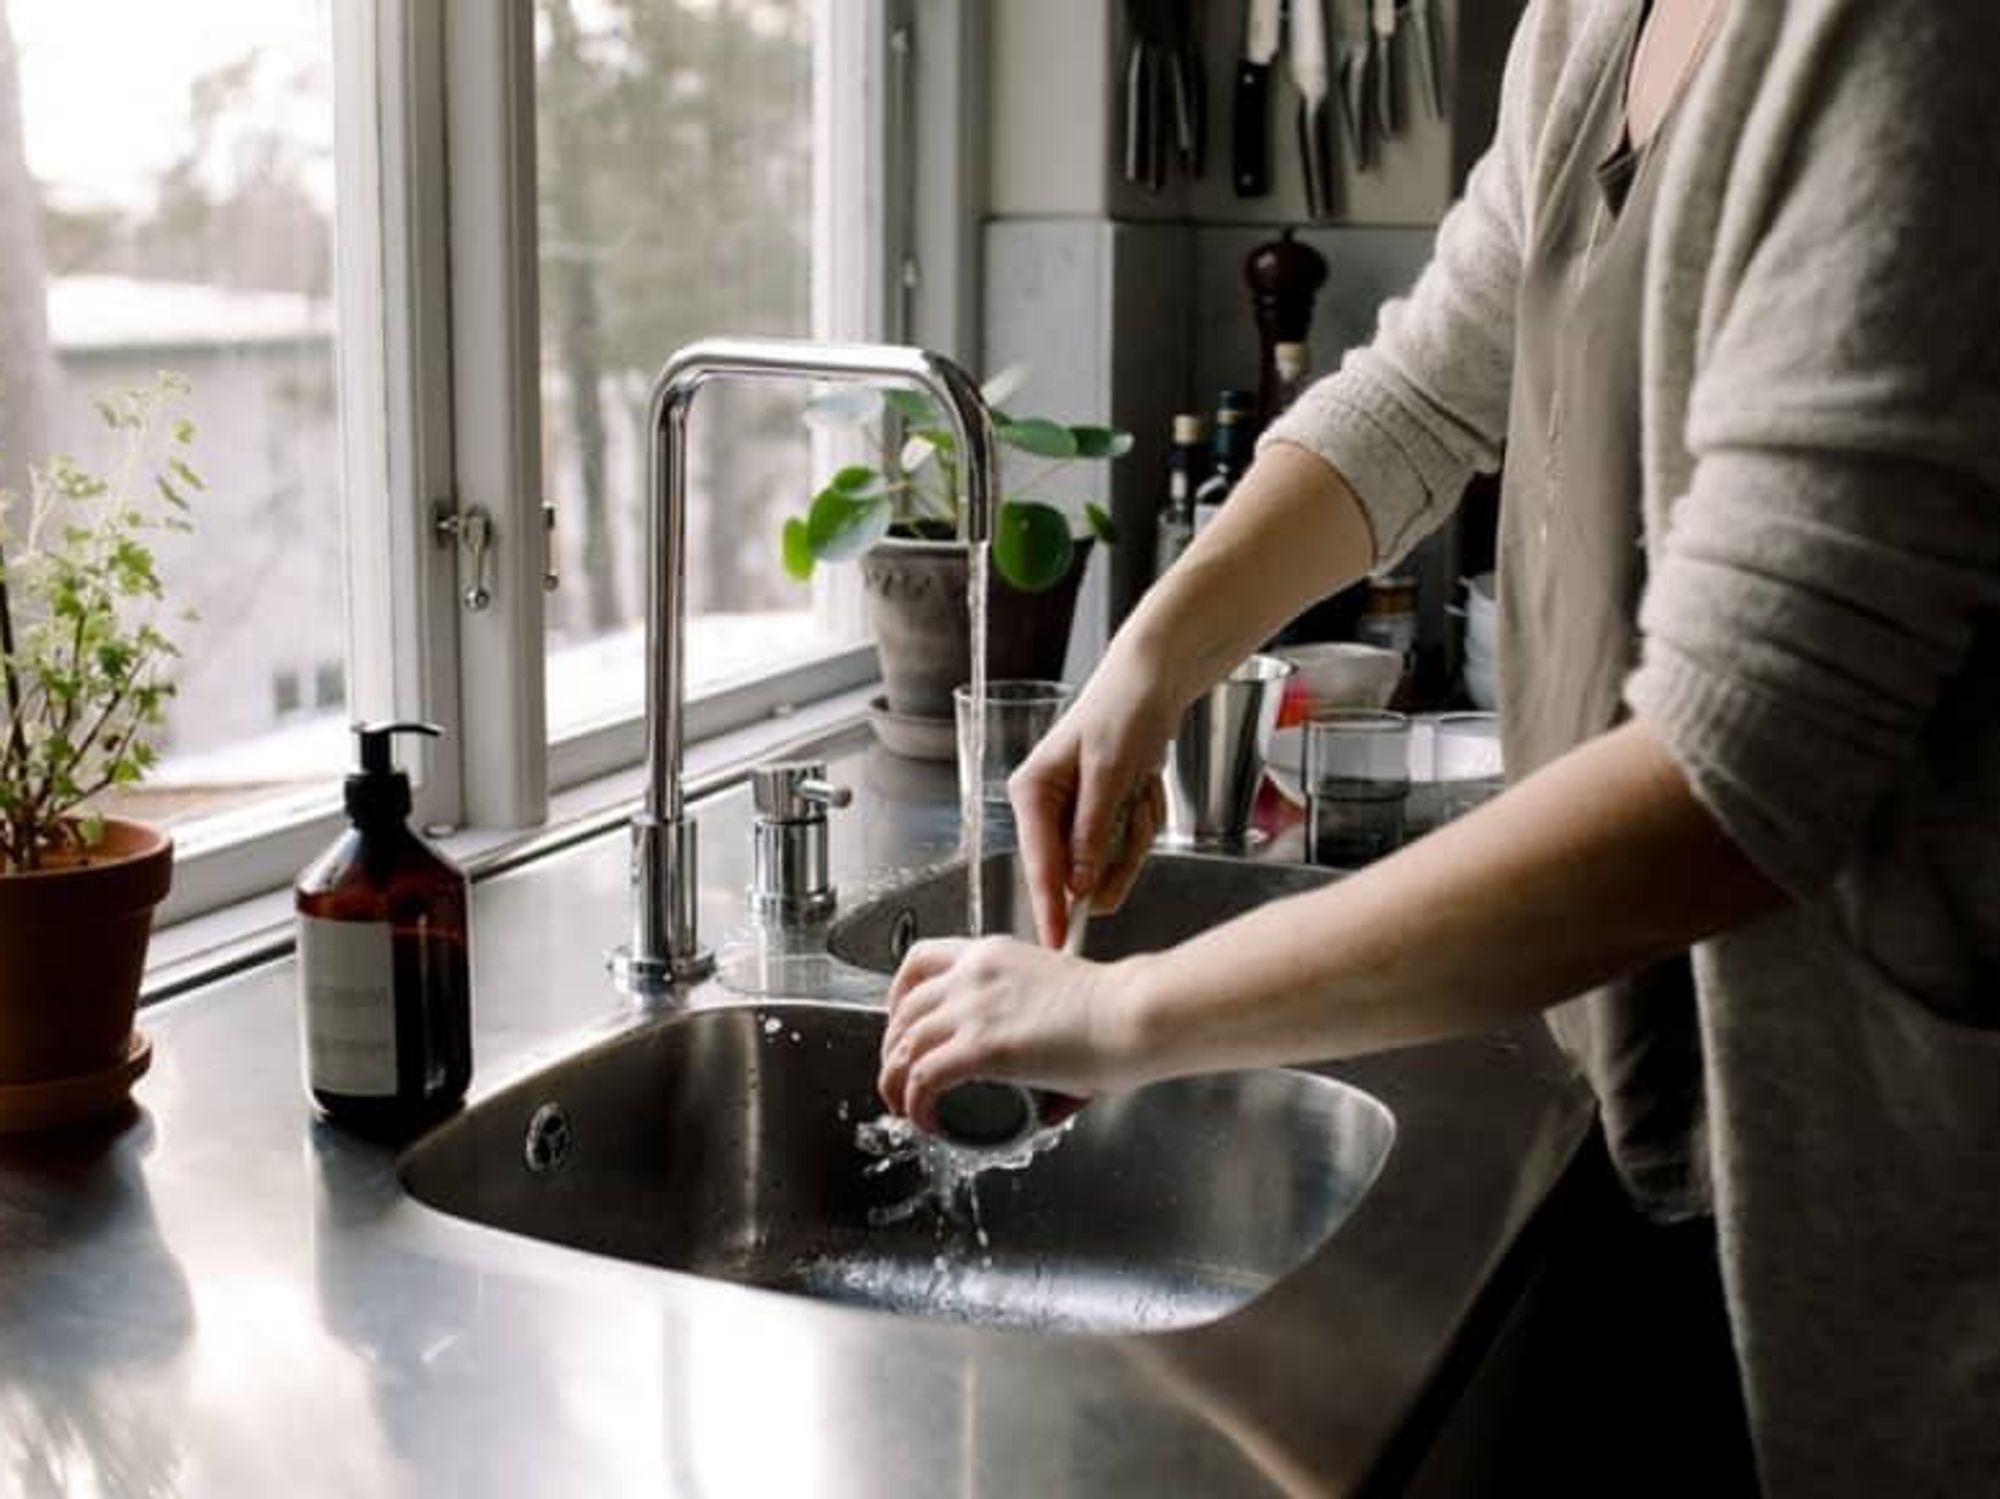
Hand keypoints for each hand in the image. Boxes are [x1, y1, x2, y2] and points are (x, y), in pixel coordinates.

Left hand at [876, 937, 1149, 1132]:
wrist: (1133, 1014)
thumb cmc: (1115, 1010)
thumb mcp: (1062, 1001)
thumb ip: (1043, 1037)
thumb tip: (1049, 1102)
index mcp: (991, 954)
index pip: (920, 961)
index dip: (897, 998)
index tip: (901, 1026)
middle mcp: (973, 974)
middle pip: (903, 1009)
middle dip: (892, 1047)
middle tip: (900, 1077)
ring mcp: (974, 1008)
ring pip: (905, 1046)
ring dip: (895, 1081)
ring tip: (905, 1107)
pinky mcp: (982, 1046)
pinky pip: (924, 1078)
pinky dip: (915, 1103)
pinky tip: (925, 1120)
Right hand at [1008, 664, 1179, 947]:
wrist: (1154, 683)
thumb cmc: (1123, 713)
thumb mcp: (1108, 772)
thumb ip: (1091, 831)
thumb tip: (1077, 885)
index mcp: (1032, 793)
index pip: (1039, 863)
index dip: (1050, 906)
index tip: (1056, 943)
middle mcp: (1046, 808)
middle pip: (1078, 870)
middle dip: (1117, 851)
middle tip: (1136, 809)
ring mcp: (1075, 814)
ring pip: (1107, 861)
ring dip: (1135, 832)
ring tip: (1141, 785)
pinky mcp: (1101, 816)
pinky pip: (1125, 845)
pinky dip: (1143, 821)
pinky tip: (1145, 785)